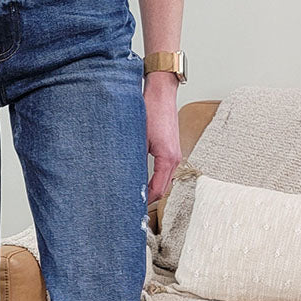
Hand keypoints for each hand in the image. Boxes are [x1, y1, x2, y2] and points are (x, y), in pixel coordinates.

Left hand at [144, 70, 181, 202]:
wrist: (161, 92)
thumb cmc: (151, 110)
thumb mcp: (138, 138)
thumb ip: (134, 159)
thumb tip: (124, 177)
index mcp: (168, 158)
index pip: (157, 189)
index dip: (145, 201)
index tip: (133, 208)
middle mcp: (175, 158)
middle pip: (163, 189)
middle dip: (149, 199)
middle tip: (133, 207)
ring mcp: (175, 154)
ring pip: (165, 180)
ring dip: (154, 190)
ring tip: (139, 197)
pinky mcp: (172, 149)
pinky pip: (166, 171)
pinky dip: (157, 179)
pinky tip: (145, 182)